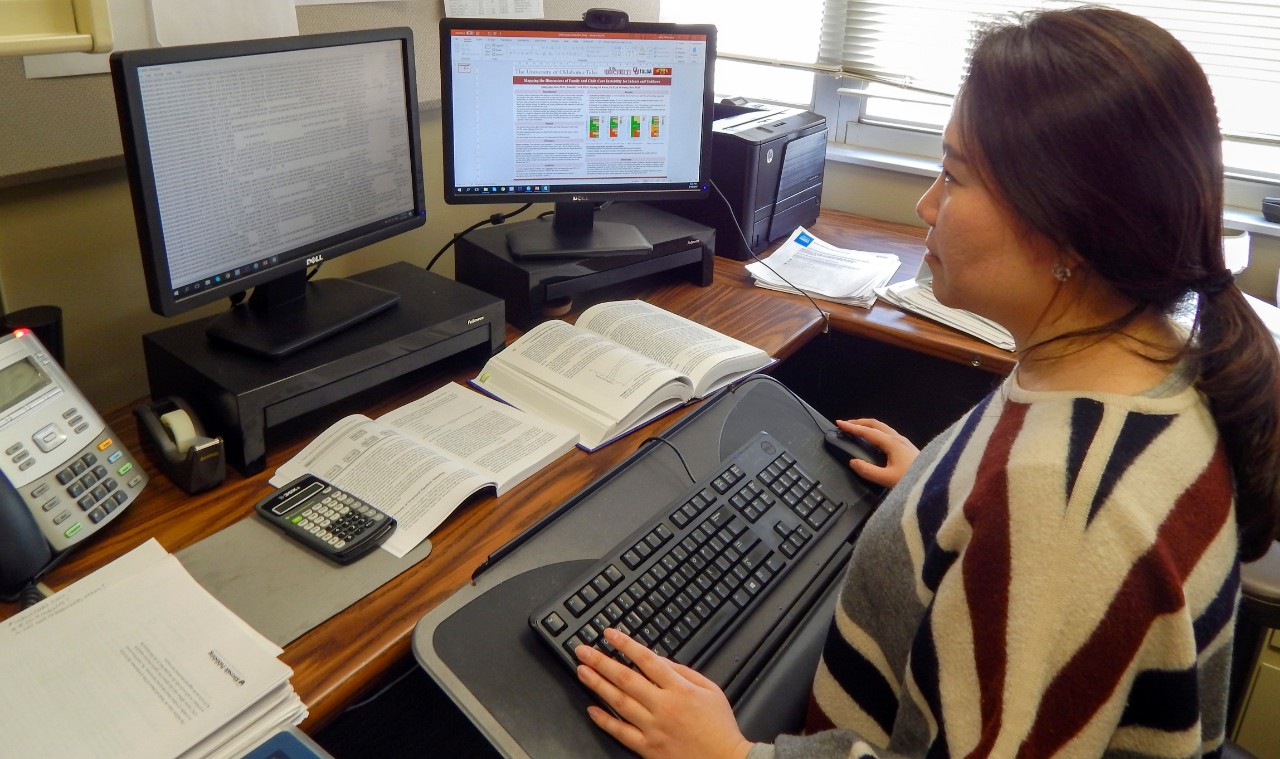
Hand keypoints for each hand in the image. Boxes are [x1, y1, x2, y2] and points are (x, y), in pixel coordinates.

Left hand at [575, 628, 751, 758]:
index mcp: (680, 689)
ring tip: (582, 671)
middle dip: (601, 661)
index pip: (646, 659)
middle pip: (626, 678)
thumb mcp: (710, 690)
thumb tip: (659, 660)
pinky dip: (604, 720)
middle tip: (583, 651)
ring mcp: (653, 728)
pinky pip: (621, 732)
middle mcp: (663, 706)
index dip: (625, 645)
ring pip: (619, 702)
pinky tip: (591, 709)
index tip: (609, 634)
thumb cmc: (719, 727)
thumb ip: (684, 672)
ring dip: (598, 684)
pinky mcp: (648, 748)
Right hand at [836, 418, 917, 487]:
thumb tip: (853, 462)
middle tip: (846, 425)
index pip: (867, 431)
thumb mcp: (887, 479)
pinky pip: (888, 433)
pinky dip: (876, 432)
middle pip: (876, 424)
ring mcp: (904, 442)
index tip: (839, 423)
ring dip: (868, 426)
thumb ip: (867, 471)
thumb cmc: (913, 480)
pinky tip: (875, 441)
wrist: (936, 482)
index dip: (852, 427)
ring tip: (858, 430)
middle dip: (859, 422)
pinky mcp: (908, 447)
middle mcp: (898, 439)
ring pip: (883, 428)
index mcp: (892, 443)